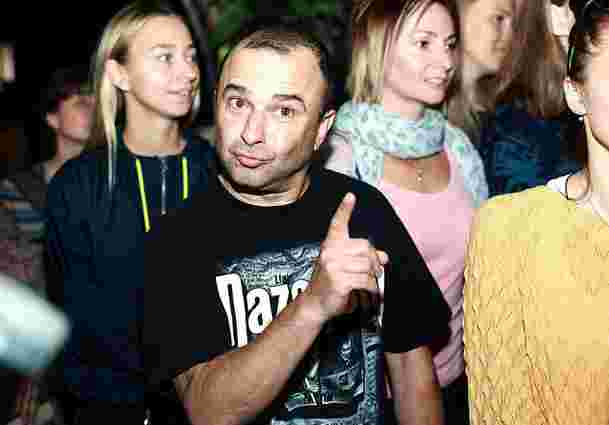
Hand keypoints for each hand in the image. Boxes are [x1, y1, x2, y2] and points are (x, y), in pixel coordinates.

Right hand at [304, 193, 388, 322]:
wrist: (315, 304)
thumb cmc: (330, 283)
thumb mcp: (344, 266)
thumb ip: (362, 258)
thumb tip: (384, 256)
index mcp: (330, 245)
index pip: (337, 223)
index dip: (344, 209)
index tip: (351, 196)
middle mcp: (330, 252)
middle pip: (365, 247)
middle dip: (374, 261)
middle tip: (375, 271)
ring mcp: (333, 266)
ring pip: (368, 266)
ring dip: (374, 277)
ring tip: (370, 283)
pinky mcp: (339, 281)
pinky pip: (366, 281)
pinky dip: (372, 289)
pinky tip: (369, 292)